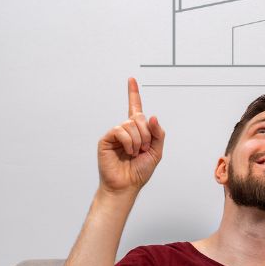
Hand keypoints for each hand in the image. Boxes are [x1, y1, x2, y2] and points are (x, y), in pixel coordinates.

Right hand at [97, 78, 165, 194]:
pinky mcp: (106, 139)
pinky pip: (120, 130)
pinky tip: (128, 151)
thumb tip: (152, 116)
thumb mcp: (157, 151)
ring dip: (138, 140)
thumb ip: (158, 133)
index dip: (133, 94)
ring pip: (130, 124)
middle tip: (144, 148)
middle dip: (146, 133)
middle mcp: (126, 130)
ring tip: (135, 153)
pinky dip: (128, 141)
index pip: (135, 108)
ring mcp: (116, 134)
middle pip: (139, 117)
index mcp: (137, 131)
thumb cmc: (139, 171)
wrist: (127, 185)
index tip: (131, 79)